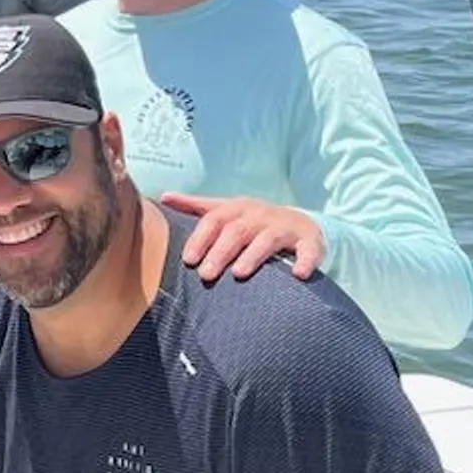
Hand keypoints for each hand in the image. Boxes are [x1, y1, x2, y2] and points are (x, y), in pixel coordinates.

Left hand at [161, 194, 325, 283]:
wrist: (298, 223)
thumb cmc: (252, 221)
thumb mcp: (225, 211)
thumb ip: (195, 206)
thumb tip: (162, 197)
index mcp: (237, 208)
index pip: (214, 219)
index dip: (200, 238)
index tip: (188, 259)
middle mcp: (260, 215)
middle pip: (237, 231)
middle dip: (220, 252)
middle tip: (206, 274)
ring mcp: (285, 227)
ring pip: (267, 240)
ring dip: (253, 256)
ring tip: (239, 274)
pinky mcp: (309, 241)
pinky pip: (309, 250)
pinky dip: (305, 261)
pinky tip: (298, 274)